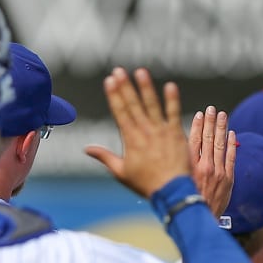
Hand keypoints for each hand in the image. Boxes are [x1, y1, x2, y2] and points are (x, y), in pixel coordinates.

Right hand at [85, 67, 189, 197]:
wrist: (171, 191)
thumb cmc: (146, 184)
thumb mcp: (121, 172)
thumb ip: (104, 157)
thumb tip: (86, 149)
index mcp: (130, 140)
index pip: (120, 112)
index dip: (114, 95)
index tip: (109, 81)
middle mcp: (144, 132)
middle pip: (133, 105)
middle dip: (125, 87)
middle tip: (119, 71)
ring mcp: (161, 132)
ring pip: (152, 105)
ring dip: (146, 88)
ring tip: (141, 72)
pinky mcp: (176, 134)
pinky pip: (174, 114)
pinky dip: (172, 100)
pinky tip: (170, 86)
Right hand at [188, 106, 234, 219]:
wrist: (201, 219)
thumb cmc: (186, 203)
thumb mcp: (178, 183)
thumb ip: (180, 166)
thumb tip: (177, 150)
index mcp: (190, 167)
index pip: (193, 140)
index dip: (197, 126)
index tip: (199, 114)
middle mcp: (204, 167)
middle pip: (208, 139)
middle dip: (210, 122)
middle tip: (212, 109)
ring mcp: (218, 172)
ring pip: (221, 145)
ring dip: (222, 128)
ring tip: (222, 115)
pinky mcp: (228, 179)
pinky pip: (231, 158)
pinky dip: (232, 144)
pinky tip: (232, 133)